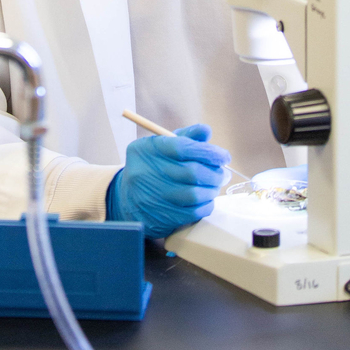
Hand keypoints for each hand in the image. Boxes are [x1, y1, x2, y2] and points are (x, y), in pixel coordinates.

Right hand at [106, 124, 229, 237]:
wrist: (125, 198)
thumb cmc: (150, 167)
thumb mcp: (161, 146)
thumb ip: (184, 137)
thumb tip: (206, 131)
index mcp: (148, 150)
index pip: (183, 148)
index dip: (208, 152)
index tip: (223, 156)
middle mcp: (146, 173)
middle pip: (192, 172)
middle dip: (215, 173)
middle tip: (223, 173)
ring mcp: (152, 197)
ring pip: (194, 194)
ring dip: (212, 190)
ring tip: (215, 186)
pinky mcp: (159, 218)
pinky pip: (192, 213)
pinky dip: (206, 205)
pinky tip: (206, 200)